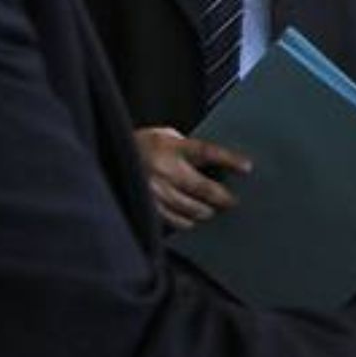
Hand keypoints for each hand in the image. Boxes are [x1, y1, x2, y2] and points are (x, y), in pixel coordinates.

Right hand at [133, 126, 250, 230]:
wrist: (108, 155)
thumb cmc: (141, 144)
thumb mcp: (165, 135)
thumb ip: (187, 146)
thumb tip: (214, 161)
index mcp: (171, 146)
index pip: (207, 152)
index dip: (229, 160)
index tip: (247, 168)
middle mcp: (164, 168)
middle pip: (201, 187)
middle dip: (221, 197)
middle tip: (231, 201)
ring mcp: (154, 190)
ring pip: (189, 207)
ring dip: (204, 211)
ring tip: (212, 211)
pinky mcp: (146, 205)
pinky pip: (172, 219)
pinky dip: (185, 221)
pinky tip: (192, 220)